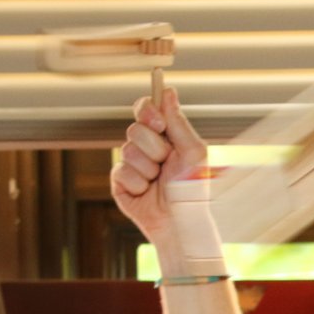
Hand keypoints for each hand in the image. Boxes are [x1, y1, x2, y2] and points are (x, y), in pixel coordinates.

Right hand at [110, 89, 205, 246]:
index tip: (157, 121)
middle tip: (167, 162)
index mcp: (165, 137)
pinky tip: (148, 192)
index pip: (146, 110)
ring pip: (127, 150)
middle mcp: (147, 147)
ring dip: (149, 168)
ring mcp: (131, 164)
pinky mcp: (120, 181)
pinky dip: (139, 183)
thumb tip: (168, 92)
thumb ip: (179, 123)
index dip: (147, 110)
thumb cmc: (193, 188)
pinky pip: (121, 171)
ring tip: (160, 181)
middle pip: (135, 129)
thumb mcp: (193, 152)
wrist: (182, 221)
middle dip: (154, 147)